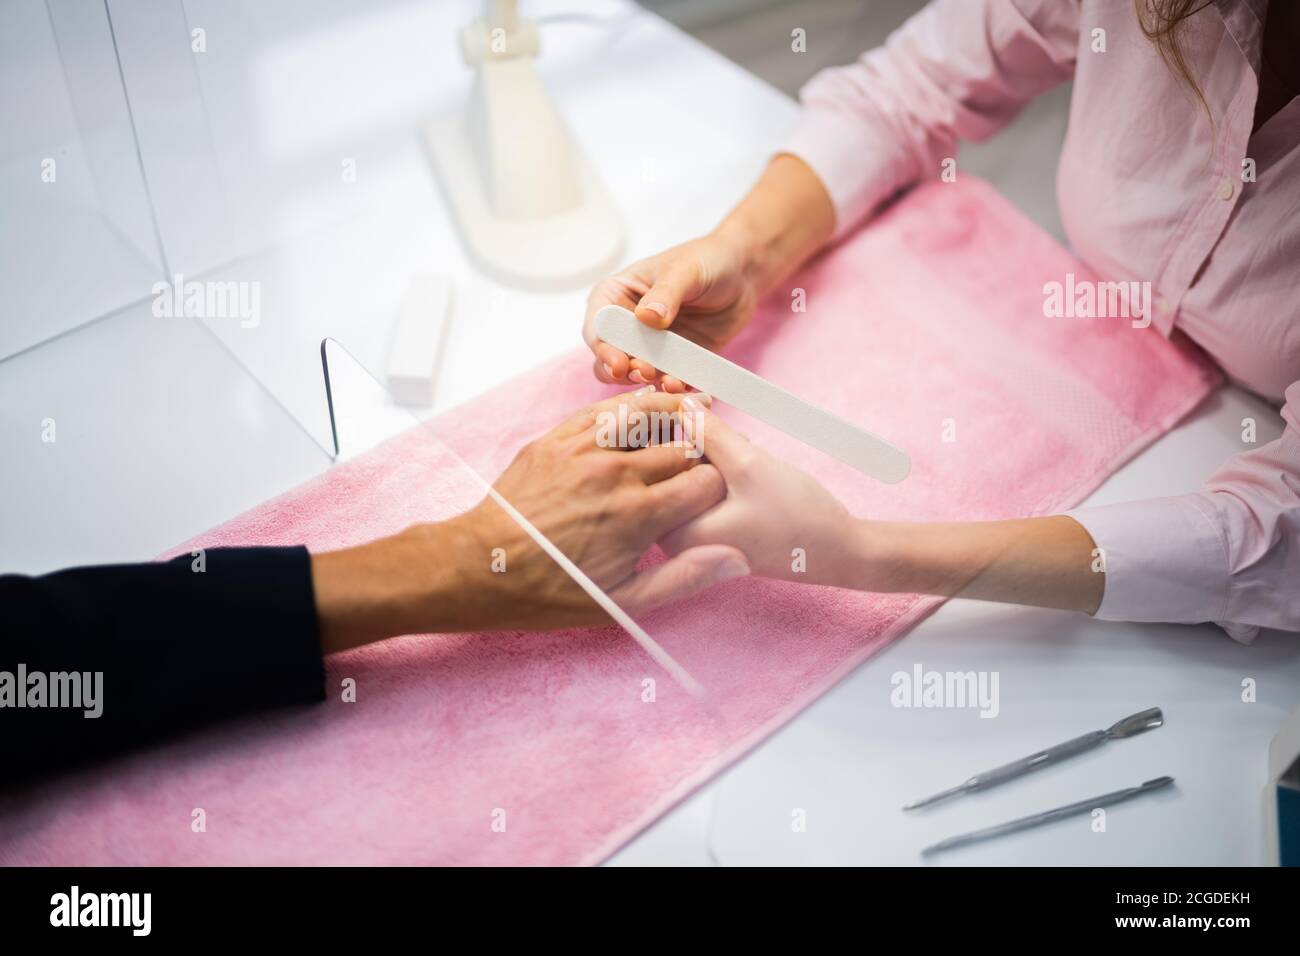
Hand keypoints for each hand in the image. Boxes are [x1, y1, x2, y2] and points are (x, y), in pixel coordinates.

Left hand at [313, 389, 750, 649]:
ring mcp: (584, 451)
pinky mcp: (557, 439)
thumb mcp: (622, 602)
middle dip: (697, 458)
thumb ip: (683, 578)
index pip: (705, 482)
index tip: (709, 499)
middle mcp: (615, 474)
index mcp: (638, 515)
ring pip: (647, 418)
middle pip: (681, 449)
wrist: (482, 567)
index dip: (716, 490)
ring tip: (687, 423)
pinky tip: (644, 412)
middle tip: (695, 470)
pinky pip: (604, 411)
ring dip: (671, 421)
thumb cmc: (550, 591)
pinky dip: (631, 409)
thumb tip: (733, 557)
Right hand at [583, 233, 759, 392]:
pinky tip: (683, 386)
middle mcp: (627, 323)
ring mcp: (649, 345)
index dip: (603, 346)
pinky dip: (671, 388)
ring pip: (633, 374)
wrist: (742, 275)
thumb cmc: (707, 260)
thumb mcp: (686, 271)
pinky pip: (665, 381)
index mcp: (617, 294)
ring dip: (647, 383)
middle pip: (608, 356)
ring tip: (668, 381)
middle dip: (622, 371)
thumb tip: (647, 317)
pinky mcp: (673, 361)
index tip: (618, 362)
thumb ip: (666, 293)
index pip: (598, 324)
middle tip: (644, 374)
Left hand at [661, 399, 1105, 612]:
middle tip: (742, 456)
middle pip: (667, 469)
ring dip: (715, 457)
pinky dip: (723, 472)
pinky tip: (754, 477)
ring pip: (687, 474)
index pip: (654, 466)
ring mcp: (690, 536)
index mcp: (672, 532)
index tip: (711, 424)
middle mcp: (672, 540)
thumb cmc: (798, 518)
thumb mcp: (751, 466)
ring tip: (754, 468)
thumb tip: (678, 406)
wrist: (839, 553)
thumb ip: (708, 432)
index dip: (680, 431)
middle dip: (700, 446)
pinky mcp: (709, 529)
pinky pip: (702, 487)